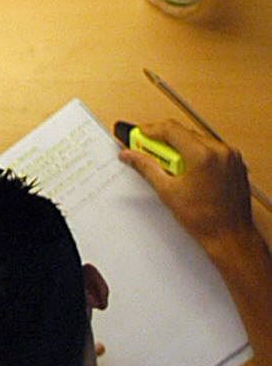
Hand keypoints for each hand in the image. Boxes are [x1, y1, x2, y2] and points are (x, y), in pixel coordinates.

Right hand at [118, 119, 253, 250]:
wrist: (230, 236)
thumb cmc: (206, 219)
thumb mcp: (168, 191)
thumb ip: (147, 167)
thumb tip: (131, 155)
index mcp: (203, 156)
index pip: (171, 129)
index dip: (150, 130)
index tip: (138, 134)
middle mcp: (220, 151)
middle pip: (184, 133)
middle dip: (163, 140)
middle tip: (146, 151)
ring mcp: (231, 157)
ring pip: (197, 139)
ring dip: (179, 147)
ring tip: (167, 165)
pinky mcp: (235, 163)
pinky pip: (211, 148)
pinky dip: (195, 153)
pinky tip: (185, 169)